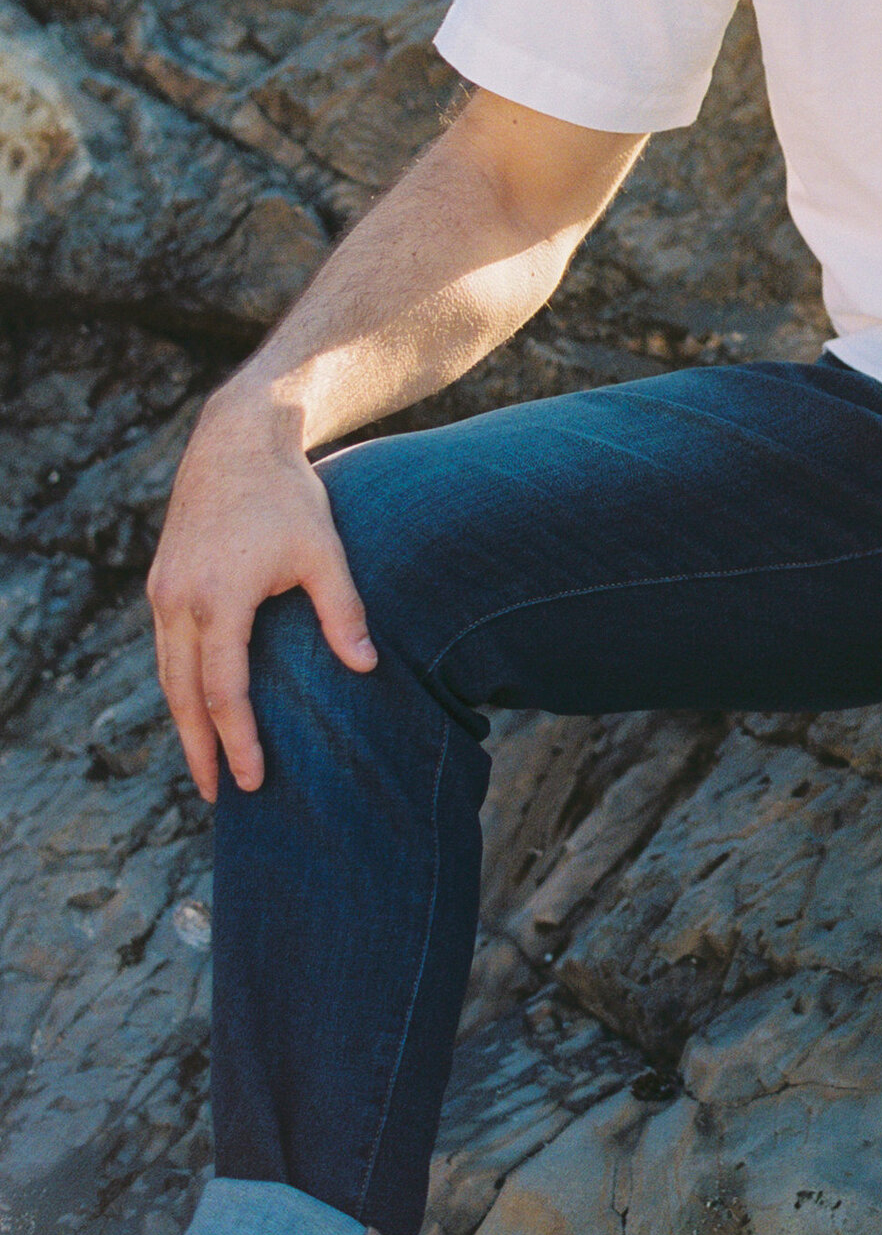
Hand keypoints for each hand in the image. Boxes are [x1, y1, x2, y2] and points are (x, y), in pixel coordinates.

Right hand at [147, 387, 375, 798]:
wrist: (235, 440)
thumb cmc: (287, 494)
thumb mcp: (323, 550)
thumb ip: (342, 611)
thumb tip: (367, 667)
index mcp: (218, 599)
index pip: (224, 691)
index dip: (238, 740)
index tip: (251, 780)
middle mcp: (179, 601)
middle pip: (183, 696)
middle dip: (200, 749)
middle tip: (218, 794)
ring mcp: (163, 592)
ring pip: (167, 675)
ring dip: (184, 722)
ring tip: (204, 762)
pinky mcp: (160, 583)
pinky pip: (164, 650)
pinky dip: (178, 685)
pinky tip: (195, 706)